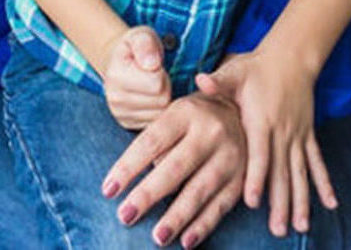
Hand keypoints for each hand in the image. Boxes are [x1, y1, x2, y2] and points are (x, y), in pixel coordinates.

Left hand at [100, 92, 246, 248]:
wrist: (239, 113)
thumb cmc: (192, 119)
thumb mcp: (172, 116)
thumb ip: (156, 144)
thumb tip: (136, 183)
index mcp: (184, 113)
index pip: (150, 142)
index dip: (128, 167)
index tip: (108, 190)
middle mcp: (210, 133)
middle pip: (175, 168)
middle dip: (148, 195)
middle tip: (125, 216)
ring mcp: (229, 157)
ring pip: (199, 191)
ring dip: (176, 217)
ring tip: (157, 237)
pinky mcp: (242, 180)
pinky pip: (220, 206)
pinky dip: (203, 226)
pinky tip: (186, 241)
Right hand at [101, 25, 171, 128]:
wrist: (119, 62)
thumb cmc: (136, 48)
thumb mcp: (141, 36)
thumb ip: (146, 44)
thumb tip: (151, 64)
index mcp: (116, 75)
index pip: (156, 83)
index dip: (162, 73)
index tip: (154, 66)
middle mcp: (115, 98)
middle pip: (161, 100)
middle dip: (165, 87)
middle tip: (156, 77)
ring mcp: (120, 114)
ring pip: (161, 113)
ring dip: (163, 99)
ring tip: (153, 86)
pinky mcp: (128, 124)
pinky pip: (157, 122)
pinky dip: (159, 110)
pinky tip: (152, 98)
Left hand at [196, 50, 335, 235]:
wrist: (290, 58)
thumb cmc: (257, 67)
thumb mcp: (235, 72)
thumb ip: (219, 82)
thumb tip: (201, 81)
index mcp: (261, 120)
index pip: (259, 154)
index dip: (257, 178)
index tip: (253, 202)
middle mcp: (283, 132)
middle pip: (281, 172)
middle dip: (280, 202)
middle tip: (278, 229)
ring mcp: (298, 135)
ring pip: (301, 173)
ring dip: (302, 200)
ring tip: (301, 226)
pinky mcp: (308, 135)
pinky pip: (318, 162)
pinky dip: (324, 183)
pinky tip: (332, 204)